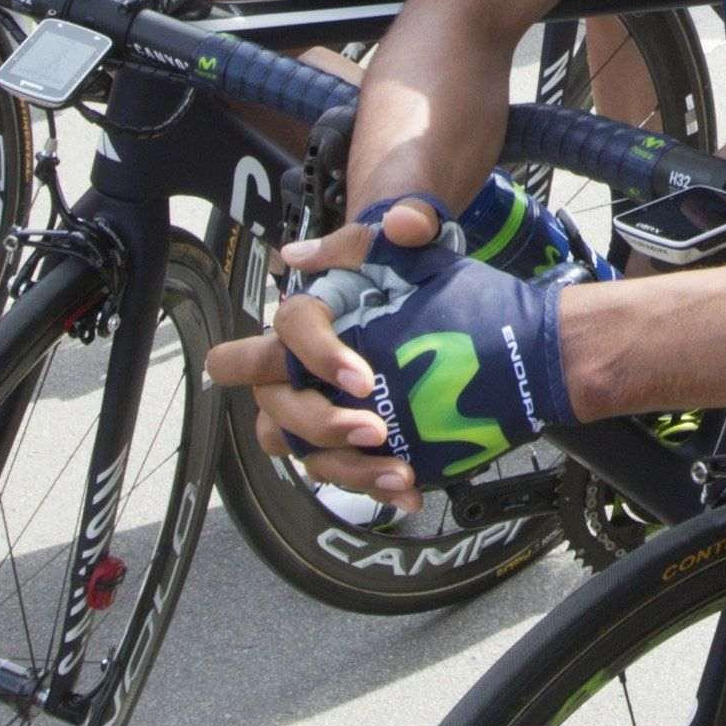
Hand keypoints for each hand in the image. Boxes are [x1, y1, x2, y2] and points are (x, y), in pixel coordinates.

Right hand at [199, 194, 570, 510]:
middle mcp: (298, 369)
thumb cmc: (414, 275)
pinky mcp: (348, 441)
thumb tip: (367, 235)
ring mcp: (320, 409)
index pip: (288, 330)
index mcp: (307, 319)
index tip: (364, 377)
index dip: (318, 355)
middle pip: (275, 404)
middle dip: (318, 421)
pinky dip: (375, 487)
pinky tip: (411, 494)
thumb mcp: (412, 246)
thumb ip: (396, 231)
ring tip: (399, 475)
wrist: (450, 312)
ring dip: (349, 468)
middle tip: (373, 429)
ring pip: (303, 450)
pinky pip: (344, 474)